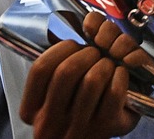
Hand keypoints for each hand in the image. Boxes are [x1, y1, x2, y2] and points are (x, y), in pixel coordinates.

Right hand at [20, 12, 151, 138]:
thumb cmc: (74, 109)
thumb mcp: (55, 92)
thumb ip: (58, 65)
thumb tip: (85, 26)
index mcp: (33, 111)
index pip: (40, 69)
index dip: (60, 48)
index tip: (72, 44)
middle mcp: (51, 124)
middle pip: (66, 72)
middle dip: (86, 53)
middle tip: (95, 52)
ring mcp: (79, 129)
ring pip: (92, 81)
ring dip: (105, 63)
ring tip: (108, 63)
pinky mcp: (107, 129)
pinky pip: (114, 92)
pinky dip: (120, 76)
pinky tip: (120, 75)